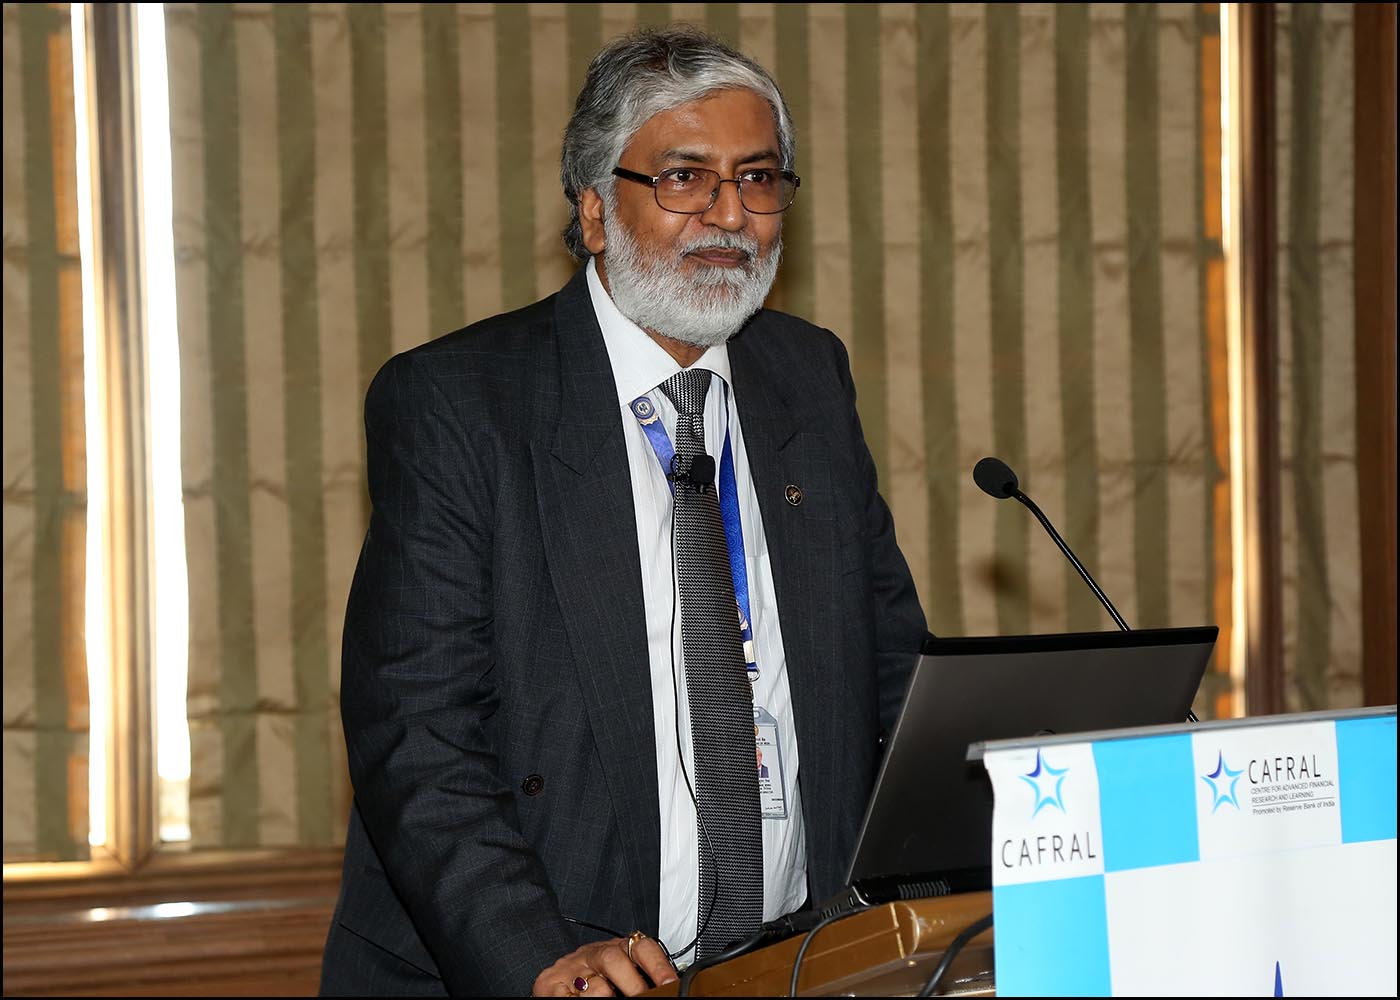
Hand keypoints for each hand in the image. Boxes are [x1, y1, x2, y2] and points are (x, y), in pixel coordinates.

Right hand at [532, 932, 677, 995]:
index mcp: (616, 949)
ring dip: (604, 998)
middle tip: (643, 997)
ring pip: (593, 986)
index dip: (657, 965)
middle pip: (613, 959)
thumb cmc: (592, 981)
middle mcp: (593, 954)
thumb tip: (665, 989)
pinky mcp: (549, 984)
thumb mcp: (618, 976)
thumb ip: (638, 978)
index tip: (669, 984)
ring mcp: (570, 968)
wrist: (552, 981)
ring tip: (609, 998)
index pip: (640, 947)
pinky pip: (569, 997)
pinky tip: (582, 999)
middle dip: (632, 984)